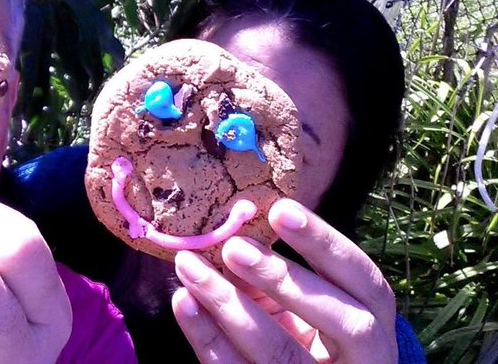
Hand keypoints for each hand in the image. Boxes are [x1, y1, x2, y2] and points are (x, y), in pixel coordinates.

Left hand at [171, 199, 397, 363]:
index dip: (326, 244)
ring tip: (190, 265)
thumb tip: (234, 231)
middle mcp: (362, 361)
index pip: (366, 282)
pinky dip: (206, 336)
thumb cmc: (304, 331)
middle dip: (283, 280)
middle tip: (233, 246)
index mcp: (375, 324)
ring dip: (229, 305)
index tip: (280, 210)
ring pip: (280, 355)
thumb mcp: (308, 304)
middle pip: (339, 323)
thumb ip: (281, 274)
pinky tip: (183, 301)